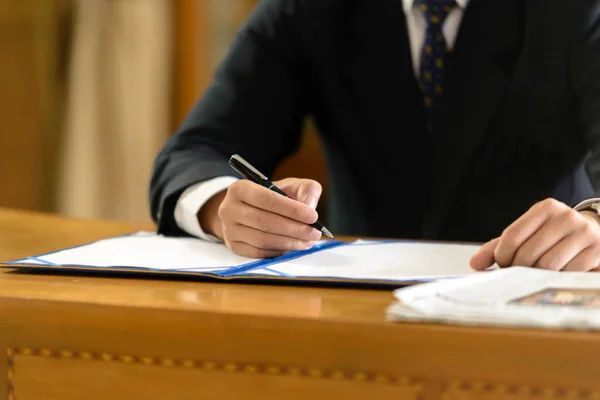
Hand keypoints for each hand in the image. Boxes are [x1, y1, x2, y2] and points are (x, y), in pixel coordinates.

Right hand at [199, 178, 322, 257]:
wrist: (249, 210)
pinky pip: (259, 253)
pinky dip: (279, 251)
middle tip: (315, 232)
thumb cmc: (273, 197)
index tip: (313, 216)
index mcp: (239, 188)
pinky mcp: (234, 247)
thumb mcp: (291, 186)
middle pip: (264, 221)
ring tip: (308, 241)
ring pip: (262, 239)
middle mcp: (229, 209)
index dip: (291, 209)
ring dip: (289, 242)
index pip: (266, 199)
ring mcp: (229, 230)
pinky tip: (293, 246)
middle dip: (294, 228)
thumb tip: (309, 205)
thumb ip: (306, 189)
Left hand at [470, 198, 599, 271]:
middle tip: (519, 272)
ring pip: (548, 266)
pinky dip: (558, 279)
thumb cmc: (553, 236)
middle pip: (528, 253)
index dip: (502, 256)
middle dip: (518, 268)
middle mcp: (566, 216)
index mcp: (545, 208)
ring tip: (536, 274)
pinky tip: (557, 275)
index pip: (512, 236)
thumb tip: (474, 264)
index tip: (502, 264)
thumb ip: (498, 247)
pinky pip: (568, 274)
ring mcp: (584, 233)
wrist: (595, 233)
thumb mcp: (527, 234)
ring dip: (537, 276)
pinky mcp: (597, 250)